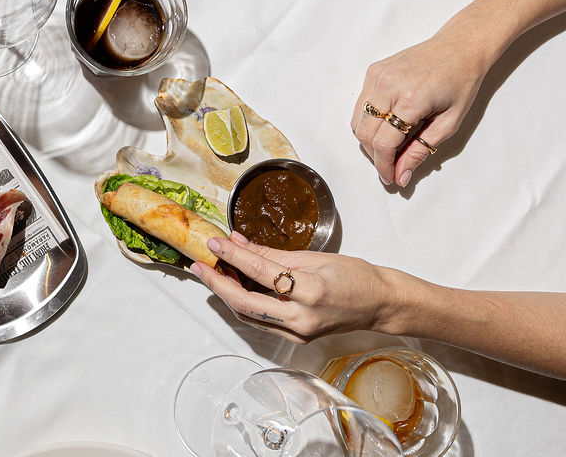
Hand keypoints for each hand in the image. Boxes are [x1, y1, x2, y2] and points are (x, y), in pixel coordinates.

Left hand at [191, 232, 394, 343]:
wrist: (380, 304)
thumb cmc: (355, 276)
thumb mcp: (314, 257)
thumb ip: (272, 253)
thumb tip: (239, 242)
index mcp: (311, 291)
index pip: (260, 271)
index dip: (233, 256)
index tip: (215, 243)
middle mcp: (302, 317)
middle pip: (245, 303)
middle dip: (217, 284)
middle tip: (199, 265)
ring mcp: (298, 332)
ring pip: (248, 315)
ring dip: (227, 294)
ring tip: (214, 272)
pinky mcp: (296, 339)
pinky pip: (261, 321)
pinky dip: (244, 304)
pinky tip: (235, 286)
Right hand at [351, 28, 490, 186]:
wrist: (461, 46)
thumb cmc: (461, 81)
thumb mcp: (450, 122)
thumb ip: (421, 150)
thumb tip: (402, 174)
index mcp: (412, 99)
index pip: (384, 143)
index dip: (385, 165)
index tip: (391, 177)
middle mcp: (389, 85)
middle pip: (365, 134)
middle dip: (375, 155)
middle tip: (389, 165)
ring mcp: (378, 76)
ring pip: (357, 121)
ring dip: (368, 139)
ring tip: (388, 146)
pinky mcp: (373, 71)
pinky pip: (360, 105)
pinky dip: (368, 120)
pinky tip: (386, 123)